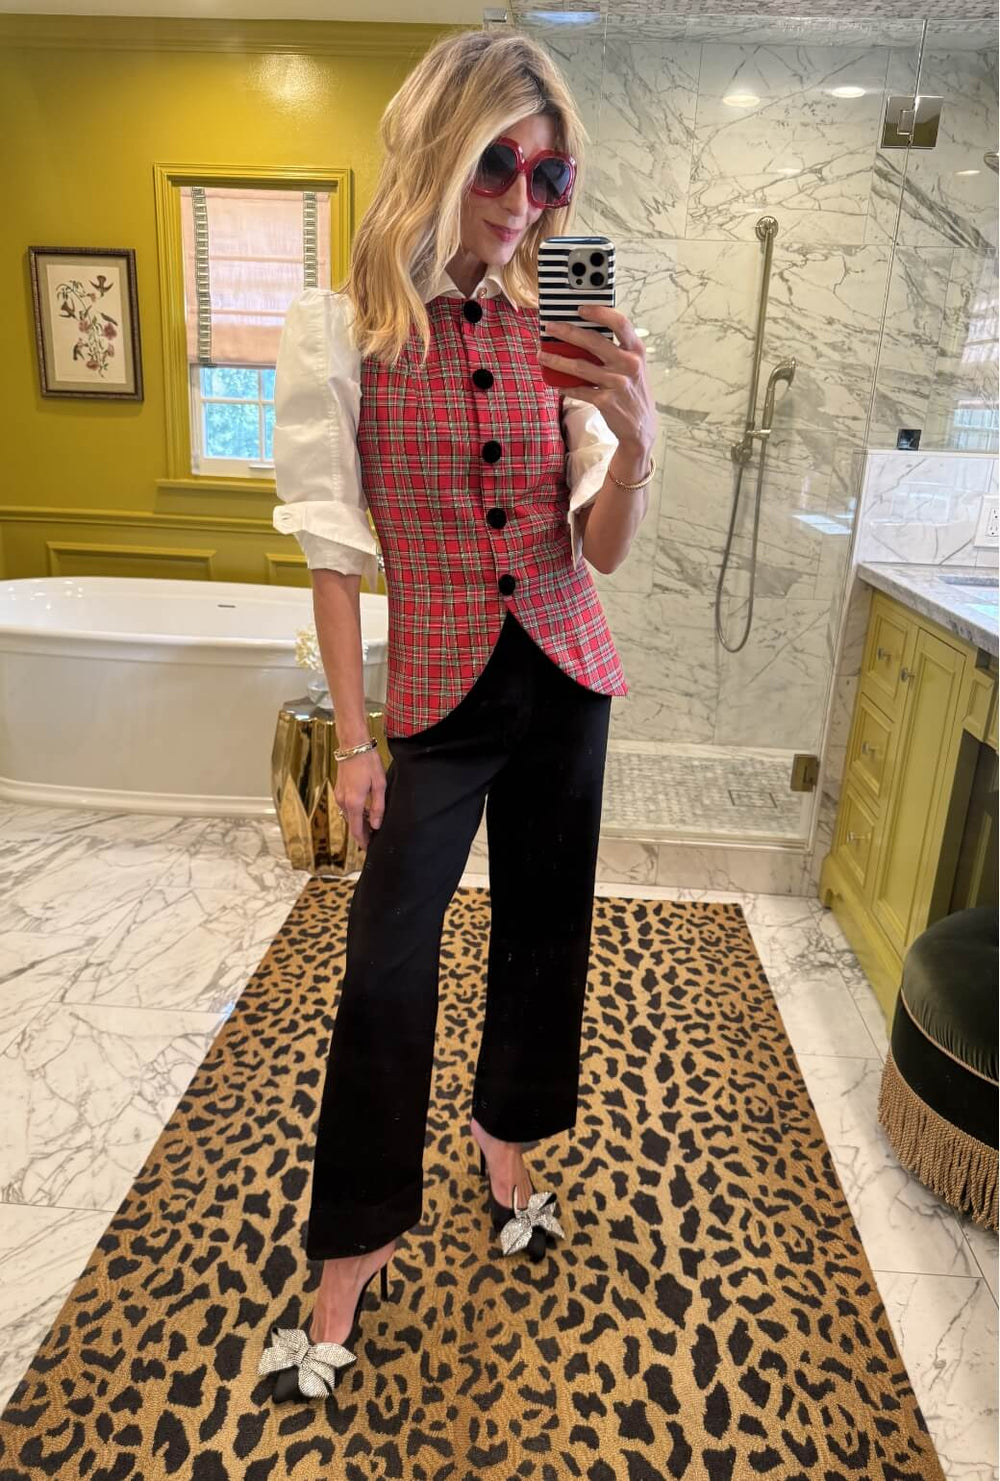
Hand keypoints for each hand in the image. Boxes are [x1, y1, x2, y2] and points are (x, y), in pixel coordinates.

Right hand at [334, 749, 385, 850]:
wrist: (353, 746)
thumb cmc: (368, 763)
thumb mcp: (379, 785)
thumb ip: (378, 807)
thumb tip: (376, 825)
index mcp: (354, 802)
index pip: (357, 830)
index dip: (362, 841)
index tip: (368, 848)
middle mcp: (343, 801)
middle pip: (352, 824)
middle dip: (362, 832)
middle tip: (373, 838)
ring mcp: (339, 795)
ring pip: (349, 816)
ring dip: (358, 822)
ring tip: (371, 825)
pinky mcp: (339, 789)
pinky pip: (346, 807)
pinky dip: (354, 813)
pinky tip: (365, 810)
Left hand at [538, 305, 656, 456]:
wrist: (642, 426)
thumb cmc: (632, 390)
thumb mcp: (632, 366)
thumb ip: (615, 350)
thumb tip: (581, 336)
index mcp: (636, 350)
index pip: (620, 323)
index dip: (600, 312)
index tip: (581, 308)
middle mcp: (628, 364)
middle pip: (592, 341)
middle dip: (567, 332)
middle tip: (550, 328)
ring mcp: (617, 383)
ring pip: (580, 366)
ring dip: (557, 360)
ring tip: (542, 355)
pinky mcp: (606, 401)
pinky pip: (579, 390)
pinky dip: (565, 386)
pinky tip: (556, 383)